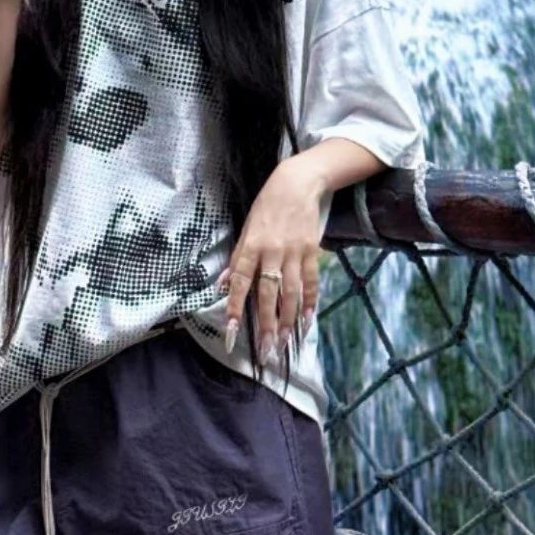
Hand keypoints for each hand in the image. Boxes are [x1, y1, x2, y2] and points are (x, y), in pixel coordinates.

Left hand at [219, 155, 325, 365]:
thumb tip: (222, 286)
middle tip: (267, 350)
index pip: (242, 282)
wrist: (298, 183)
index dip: (235, 306)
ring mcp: (295, 252)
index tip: (232, 330)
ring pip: (291, 293)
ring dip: (289, 320)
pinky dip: (311, 302)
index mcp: (252, 246)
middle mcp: (273, 252)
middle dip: (267, 324)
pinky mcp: (312, 251)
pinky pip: (311, 282)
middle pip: (269, 294)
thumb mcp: (245, 229)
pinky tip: (308, 322)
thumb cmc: (267, 206)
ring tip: (286, 343)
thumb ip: (237, 260)